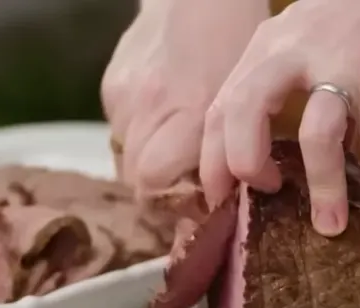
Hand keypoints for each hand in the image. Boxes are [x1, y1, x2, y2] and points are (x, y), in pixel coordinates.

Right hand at [101, 0, 268, 193]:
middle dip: (162, 200)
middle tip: (190, 201)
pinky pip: (118, 133)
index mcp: (190, 112)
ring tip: (176, 169)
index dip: (176, 208)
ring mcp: (125, 97)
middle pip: (136, 182)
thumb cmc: (234, 41)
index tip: (202, 212)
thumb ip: (232, 147)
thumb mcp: (248, 98)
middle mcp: (149, 108)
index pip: (156, 184)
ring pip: (124, 162)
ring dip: (148, 174)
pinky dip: (137, 143)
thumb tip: (230, 195)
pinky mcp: (111, 86)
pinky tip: (161, 132)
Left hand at [199, 0, 359, 252]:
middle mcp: (298, 53)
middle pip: (244, 112)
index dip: (213, 159)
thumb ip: (280, 85)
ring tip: (328, 228)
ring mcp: (345, 69)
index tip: (221, 198)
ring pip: (317, 136)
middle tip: (261, 201)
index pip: (221, 106)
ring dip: (322, 190)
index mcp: (269, 47)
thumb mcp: (304, 39)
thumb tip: (265, 158)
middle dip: (243, 166)